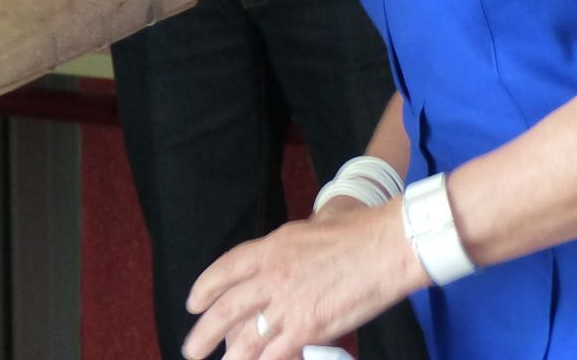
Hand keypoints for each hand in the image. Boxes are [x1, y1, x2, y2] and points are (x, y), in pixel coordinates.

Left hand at [182, 203, 423, 359]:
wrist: (384, 248)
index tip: (194, 303)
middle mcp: (271, 276)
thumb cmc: (356, 232)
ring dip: (230, 355)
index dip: (206, 287)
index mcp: (271, 248)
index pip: (227, 269)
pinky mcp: (308, 328)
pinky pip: (276, 353)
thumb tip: (291, 248)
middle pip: (228, 308)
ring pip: (247, 336)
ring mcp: (288, 304)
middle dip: (205, 332)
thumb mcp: (312, 228)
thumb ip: (293, 246)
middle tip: (191, 348)